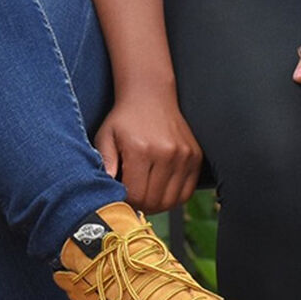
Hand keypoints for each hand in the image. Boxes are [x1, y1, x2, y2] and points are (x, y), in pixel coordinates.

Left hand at [94, 88, 201, 213]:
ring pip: (172, 201)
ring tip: (148, 192)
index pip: (136, 195)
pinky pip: (187, 192)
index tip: (122, 193)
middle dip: (142, 204)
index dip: (127, 200)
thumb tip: (107, 190)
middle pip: (155, 201)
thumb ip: (105, 163)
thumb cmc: (125, 118)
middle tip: (134, 195)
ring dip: (159, 203)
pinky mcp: (196, 156)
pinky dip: (175, 197)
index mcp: (141, 150)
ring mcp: (184, 155)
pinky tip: (162, 188)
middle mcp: (166, 153)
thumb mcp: (105, 136)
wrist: (151, 95)